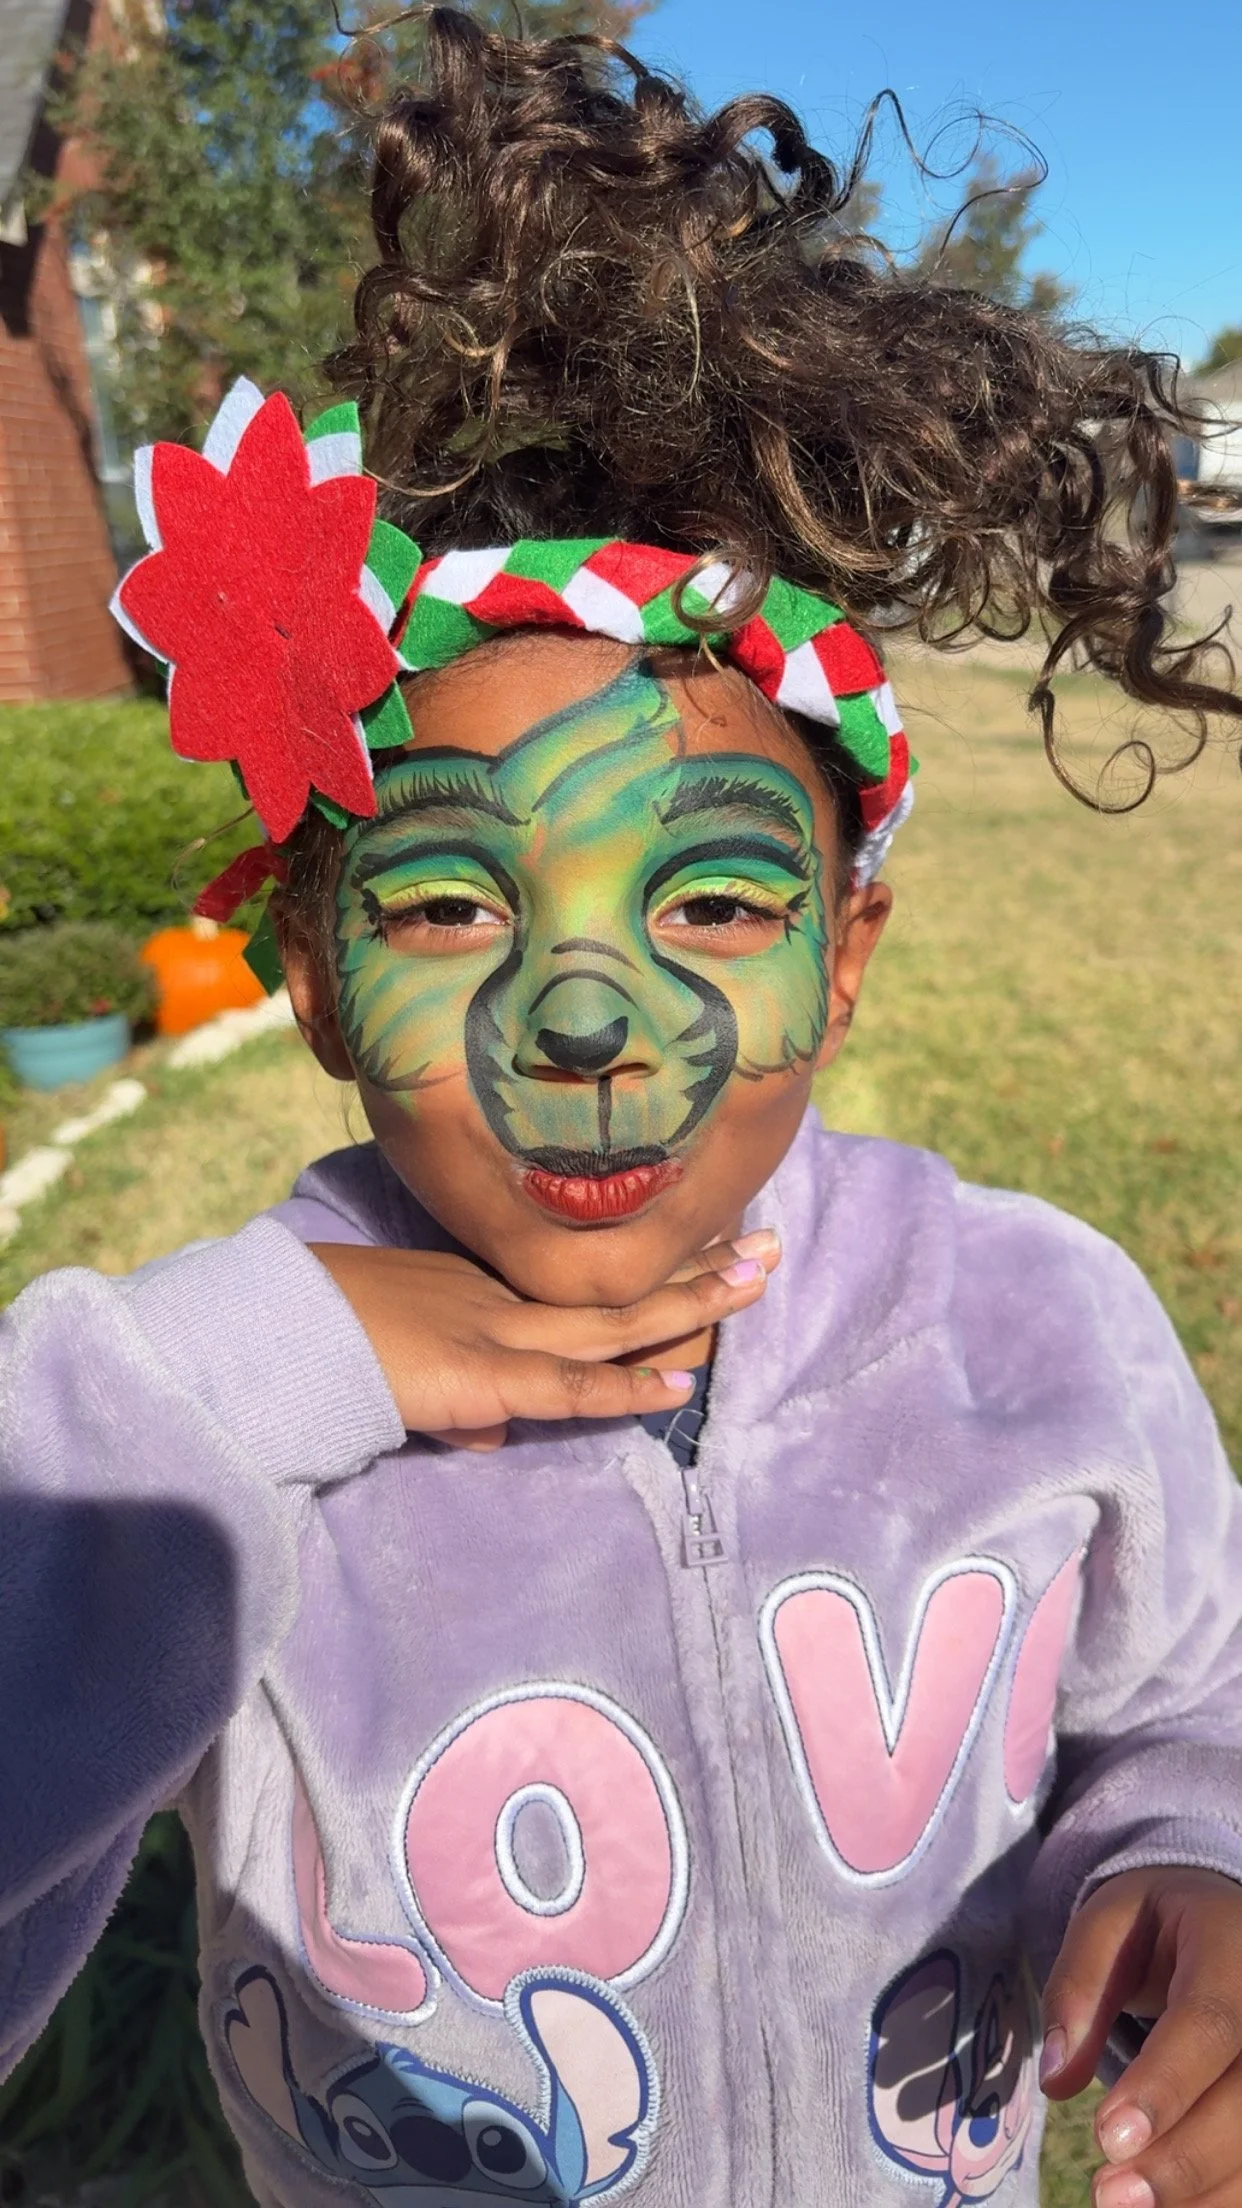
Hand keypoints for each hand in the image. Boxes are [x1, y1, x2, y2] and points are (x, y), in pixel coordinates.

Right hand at [308, 1229, 778, 1449]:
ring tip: (757, 1280)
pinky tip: (681, 1380)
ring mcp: (499, 1332)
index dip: (652, 1266)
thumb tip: (494, 1436)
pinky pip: (569, 1386)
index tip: (709, 1244)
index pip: (587, 1280)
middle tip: (768, 1242)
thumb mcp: (406, 1366)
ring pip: (614, 1319)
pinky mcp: (484, 1374)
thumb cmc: (325, 1338)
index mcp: (485, 1289)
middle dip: (698, 1265)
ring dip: (690, 1302)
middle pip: (619, 1282)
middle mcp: (504, 1300)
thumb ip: (458, 1403)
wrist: (277, 1332)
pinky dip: (626, 1387)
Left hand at [1041, 1865, 1241, 2205]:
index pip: (1210, 2023)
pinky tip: (1168, 2207)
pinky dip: (1219, 2195)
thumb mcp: (1106, 1922)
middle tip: (1109, 2194)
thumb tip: (1054, 2080)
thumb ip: (1077, 1989)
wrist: (1221, 1926)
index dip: (1165, 2085)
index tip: (1108, 2138)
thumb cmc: (1154, 1924)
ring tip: (1125, 2205)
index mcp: (1231, 1947)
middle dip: (1181, 2158)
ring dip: (1199, 2188)